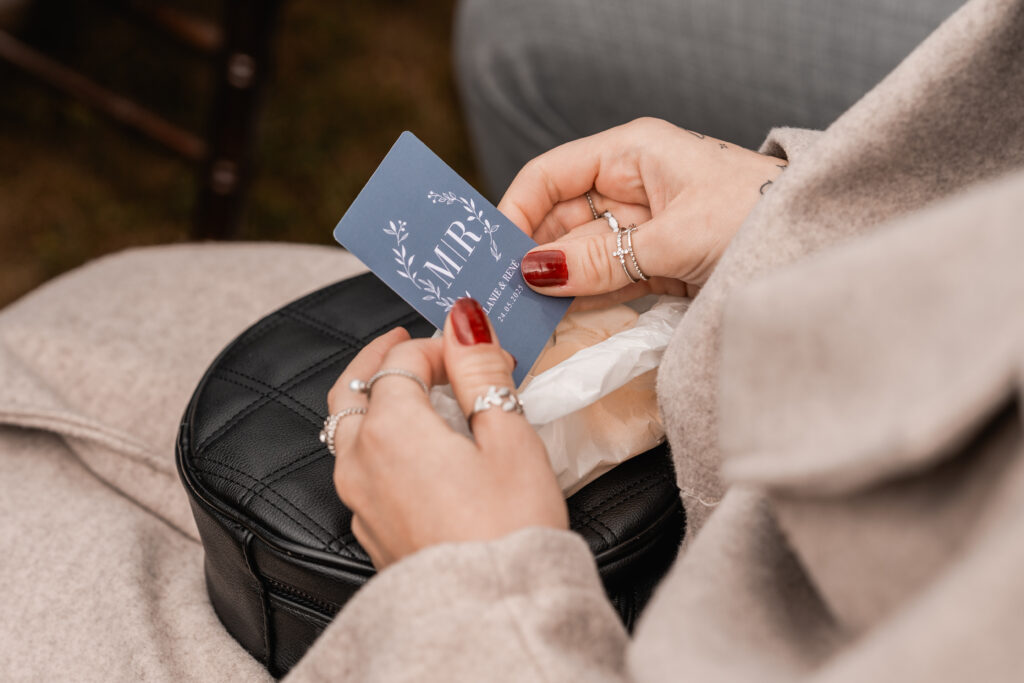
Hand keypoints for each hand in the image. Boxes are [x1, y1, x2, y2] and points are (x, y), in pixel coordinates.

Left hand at [327, 298, 566, 568]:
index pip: (401, 361)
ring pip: (348, 431)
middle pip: (352, 390)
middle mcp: (360, 460)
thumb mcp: (507, 436)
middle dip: (381, 360)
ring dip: (373, 401)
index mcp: (390, 428)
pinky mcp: (369, 531)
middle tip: (407, 343)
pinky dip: (377, 443)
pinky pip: (358, 470)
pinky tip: (412, 451)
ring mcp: (358, 500)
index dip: (438, 345)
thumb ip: (478, 370)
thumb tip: (463, 319)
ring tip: (409, 394)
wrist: (491, 614)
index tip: (474, 348)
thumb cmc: (509, 528)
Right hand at [498, 117, 786, 307]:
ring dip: (554, 288)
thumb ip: (602, 258)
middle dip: (531, 260)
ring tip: (520, 321)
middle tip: (502, 302)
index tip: (494, 258)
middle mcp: (631, 188)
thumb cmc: (763, 217)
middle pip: (558, 221)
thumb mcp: (676, 237)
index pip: (550, 177)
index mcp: (632, 155)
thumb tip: (536, 271)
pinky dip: (583, 305)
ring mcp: (643, 229)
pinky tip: (558, 327)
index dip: (515, 213)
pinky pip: (605, 283)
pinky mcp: (656, 266)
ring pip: (578, 257)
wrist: (826, 251)